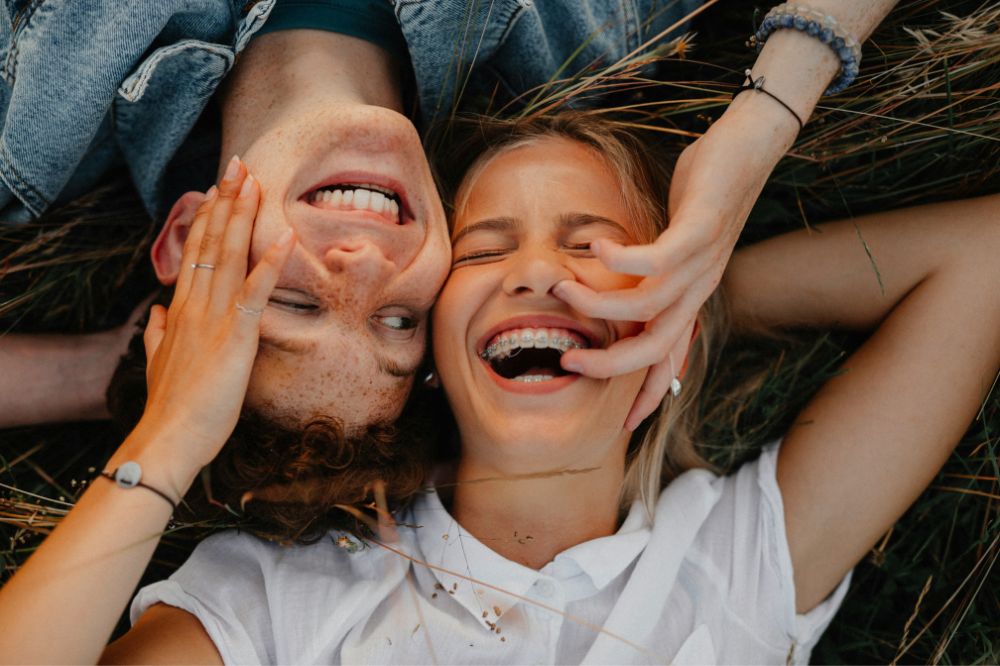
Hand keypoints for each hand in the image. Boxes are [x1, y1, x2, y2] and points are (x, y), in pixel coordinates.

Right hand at [138, 159, 294, 466]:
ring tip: (254, 180)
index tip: (217, 190)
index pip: (195, 252)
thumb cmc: (169, 406)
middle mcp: (194, 305)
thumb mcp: (156, 363)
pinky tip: (287, 236)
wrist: (169, 437)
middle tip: (238, 166)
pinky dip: (271, 262)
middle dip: (225, 201)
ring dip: (243, 216)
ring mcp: (214, 317)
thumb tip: (153, 313)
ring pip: (230, 255)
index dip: (207, 218)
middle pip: (211, 242)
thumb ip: (155, 334)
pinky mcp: (236, 335)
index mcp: (179, 310)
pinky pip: (257, 291)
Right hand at [554, 112, 787, 429]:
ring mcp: (702, 261)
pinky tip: (595, 250)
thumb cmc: (705, 191)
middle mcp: (698, 288)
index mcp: (691, 296)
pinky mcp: (701, 229)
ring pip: (647, 305)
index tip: (623, 426)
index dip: (646, 393)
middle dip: (609, 364)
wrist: (750, 147)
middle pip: (654, 346)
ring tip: (563, 290)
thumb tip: (615, 281)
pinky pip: (658, 259)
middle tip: (567, 364)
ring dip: (600, 305)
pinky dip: (622, 261)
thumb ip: (649, 267)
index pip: (668, 357)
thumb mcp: (673, 239)